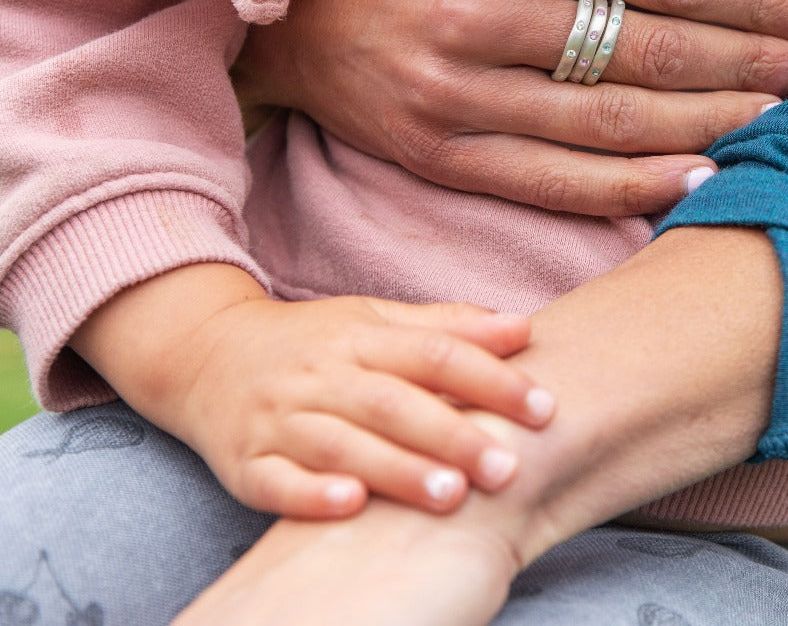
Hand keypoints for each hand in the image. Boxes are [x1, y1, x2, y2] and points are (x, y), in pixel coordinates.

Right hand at [171, 225, 782, 625]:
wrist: (204, 356)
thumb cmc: (315, 342)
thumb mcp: (375, 320)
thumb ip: (448, 327)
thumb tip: (524, 327)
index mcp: (363, 337)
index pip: (436, 353)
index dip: (491, 379)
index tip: (544, 409)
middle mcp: (325, 375)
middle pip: (394, 402)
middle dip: (453, 436)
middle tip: (508, 469)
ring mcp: (282, 419)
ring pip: (343, 444)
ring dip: (396, 471)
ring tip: (451, 497)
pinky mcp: (245, 464)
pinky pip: (277, 482)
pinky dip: (311, 494)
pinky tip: (351, 506)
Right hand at [234, 0, 787, 215]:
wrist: (283, 2)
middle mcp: (488, 15)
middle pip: (654, 50)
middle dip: (751, 63)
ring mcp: (463, 94)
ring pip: (616, 120)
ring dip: (712, 123)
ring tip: (780, 122)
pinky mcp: (443, 152)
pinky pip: (554, 180)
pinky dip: (632, 186)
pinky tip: (698, 180)